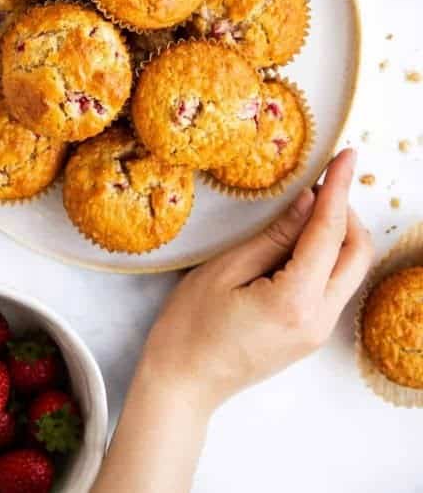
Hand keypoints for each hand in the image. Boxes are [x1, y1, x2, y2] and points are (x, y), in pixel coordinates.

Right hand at [141, 149, 373, 414]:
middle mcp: (318, 320)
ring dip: (338, 233)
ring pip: (350, 269)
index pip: (329, 232)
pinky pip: (333, 284)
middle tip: (320, 182)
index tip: (345, 155)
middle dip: (346, 211)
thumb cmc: (190, 328)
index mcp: (295, 302)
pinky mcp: (310, 333)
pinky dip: (326, 254)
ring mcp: (318, 331)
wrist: (183, 385)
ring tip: (306, 206)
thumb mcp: (225, 269)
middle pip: (357, 253)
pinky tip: (297, 238)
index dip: (339, 188)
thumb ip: (274, 235)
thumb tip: (309, 201)